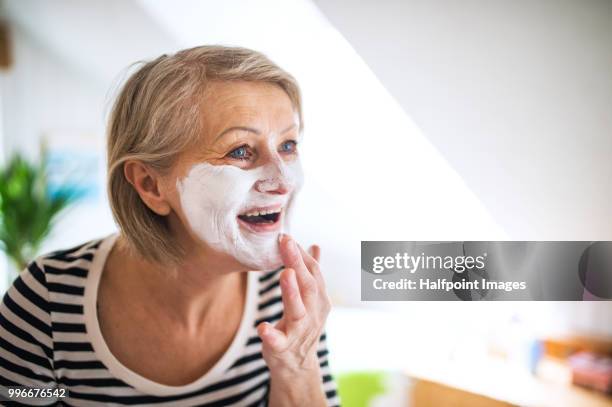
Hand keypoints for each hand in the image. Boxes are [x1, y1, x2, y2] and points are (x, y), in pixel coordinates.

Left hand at [256, 234, 330, 376]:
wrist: (297, 365)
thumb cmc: (302, 325)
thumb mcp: (310, 298)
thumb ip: (312, 272)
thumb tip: (315, 246)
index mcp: (319, 299)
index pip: (313, 272)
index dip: (301, 254)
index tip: (287, 236)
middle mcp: (313, 313)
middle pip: (308, 285)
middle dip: (297, 262)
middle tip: (286, 242)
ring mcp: (299, 331)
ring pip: (298, 310)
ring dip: (292, 292)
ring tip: (285, 273)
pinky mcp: (283, 348)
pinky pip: (278, 341)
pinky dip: (271, 334)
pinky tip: (262, 327)